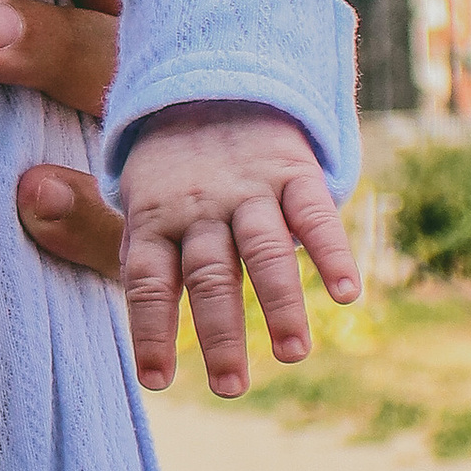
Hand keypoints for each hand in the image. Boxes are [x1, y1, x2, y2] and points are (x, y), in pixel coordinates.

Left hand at [119, 100, 361, 398]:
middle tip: (230, 388)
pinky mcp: (292, 171)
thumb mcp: (140, 202)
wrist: (214, 82)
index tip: (157, 381)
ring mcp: (249, 190)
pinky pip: (313, 213)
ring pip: (264, 250)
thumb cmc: (172, 171)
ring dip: (281, 303)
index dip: (151, 331)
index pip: (148, 282)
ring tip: (294, 354)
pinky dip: (332, 253)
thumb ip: (133, 255)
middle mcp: (202, 208)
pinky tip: (347, 295)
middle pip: (209, 274)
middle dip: (220, 333)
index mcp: (155, 218)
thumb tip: (123, 311)